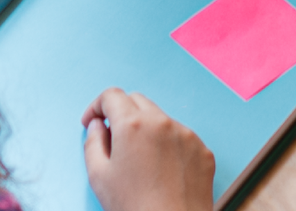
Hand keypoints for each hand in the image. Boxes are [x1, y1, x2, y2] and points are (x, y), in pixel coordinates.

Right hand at [81, 89, 214, 210]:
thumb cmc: (135, 207)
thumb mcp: (99, 176)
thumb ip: (93, 142)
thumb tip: (97, 126)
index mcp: (133, 124)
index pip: (112, 96)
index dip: (97, 106)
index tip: (94, 121)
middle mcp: (162, 122)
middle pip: (137, 101)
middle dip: (121, 113)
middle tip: (114, 138)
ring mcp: (186, 135)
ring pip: (161, 119)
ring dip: (147, 129)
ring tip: (142, 160)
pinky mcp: (203, 151)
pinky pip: (181, 137)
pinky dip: (169, 145)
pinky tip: (163, 170)